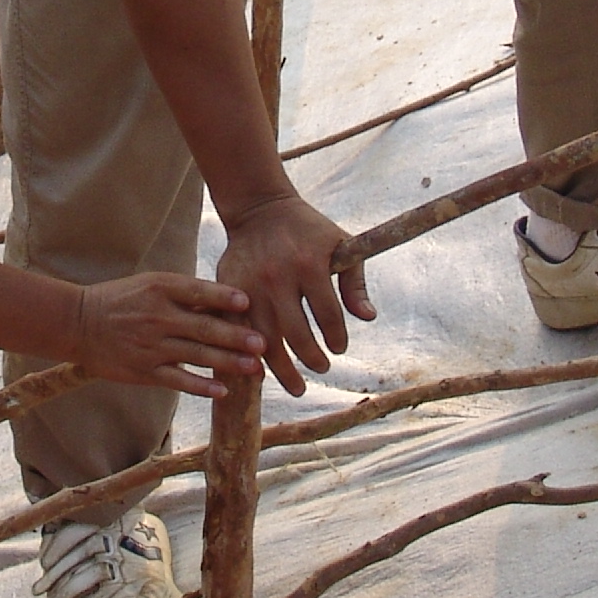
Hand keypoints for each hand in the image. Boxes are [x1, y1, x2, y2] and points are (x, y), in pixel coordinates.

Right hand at [72, 272, 263, 396]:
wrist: (78, 323)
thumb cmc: (121, 299)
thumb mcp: (149, 284)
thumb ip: (184, 293)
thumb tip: (226, 300)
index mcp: (159, 289)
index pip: (197, 291)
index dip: (223, 297)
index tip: (247, 302)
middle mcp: (157, 316)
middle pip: (203, 327)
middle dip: (236, 336)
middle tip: (263, 343)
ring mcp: (151, 345)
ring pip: (196, 355)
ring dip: (228, 362)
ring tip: (254, 368)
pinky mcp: (144, 370)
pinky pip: (178, 380)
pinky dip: (201, 386)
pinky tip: (222, 390)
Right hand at [217, 193, 373, 395]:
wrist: (260, 210)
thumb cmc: (308, 230)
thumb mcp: (339, 246)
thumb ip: (355, 283)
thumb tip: (369, 318)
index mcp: (310, 266)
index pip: (329, 316)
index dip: (337, 338)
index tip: (339, 349)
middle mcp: (278, 277)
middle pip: (296, 335)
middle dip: (312, 359)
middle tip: (322, 369)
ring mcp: (250, 285)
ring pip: (264, 340)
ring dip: (282, 369)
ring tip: (297, 386)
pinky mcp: (229, 289)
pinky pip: (238, 331)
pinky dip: (250, 353)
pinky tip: (261, 369)